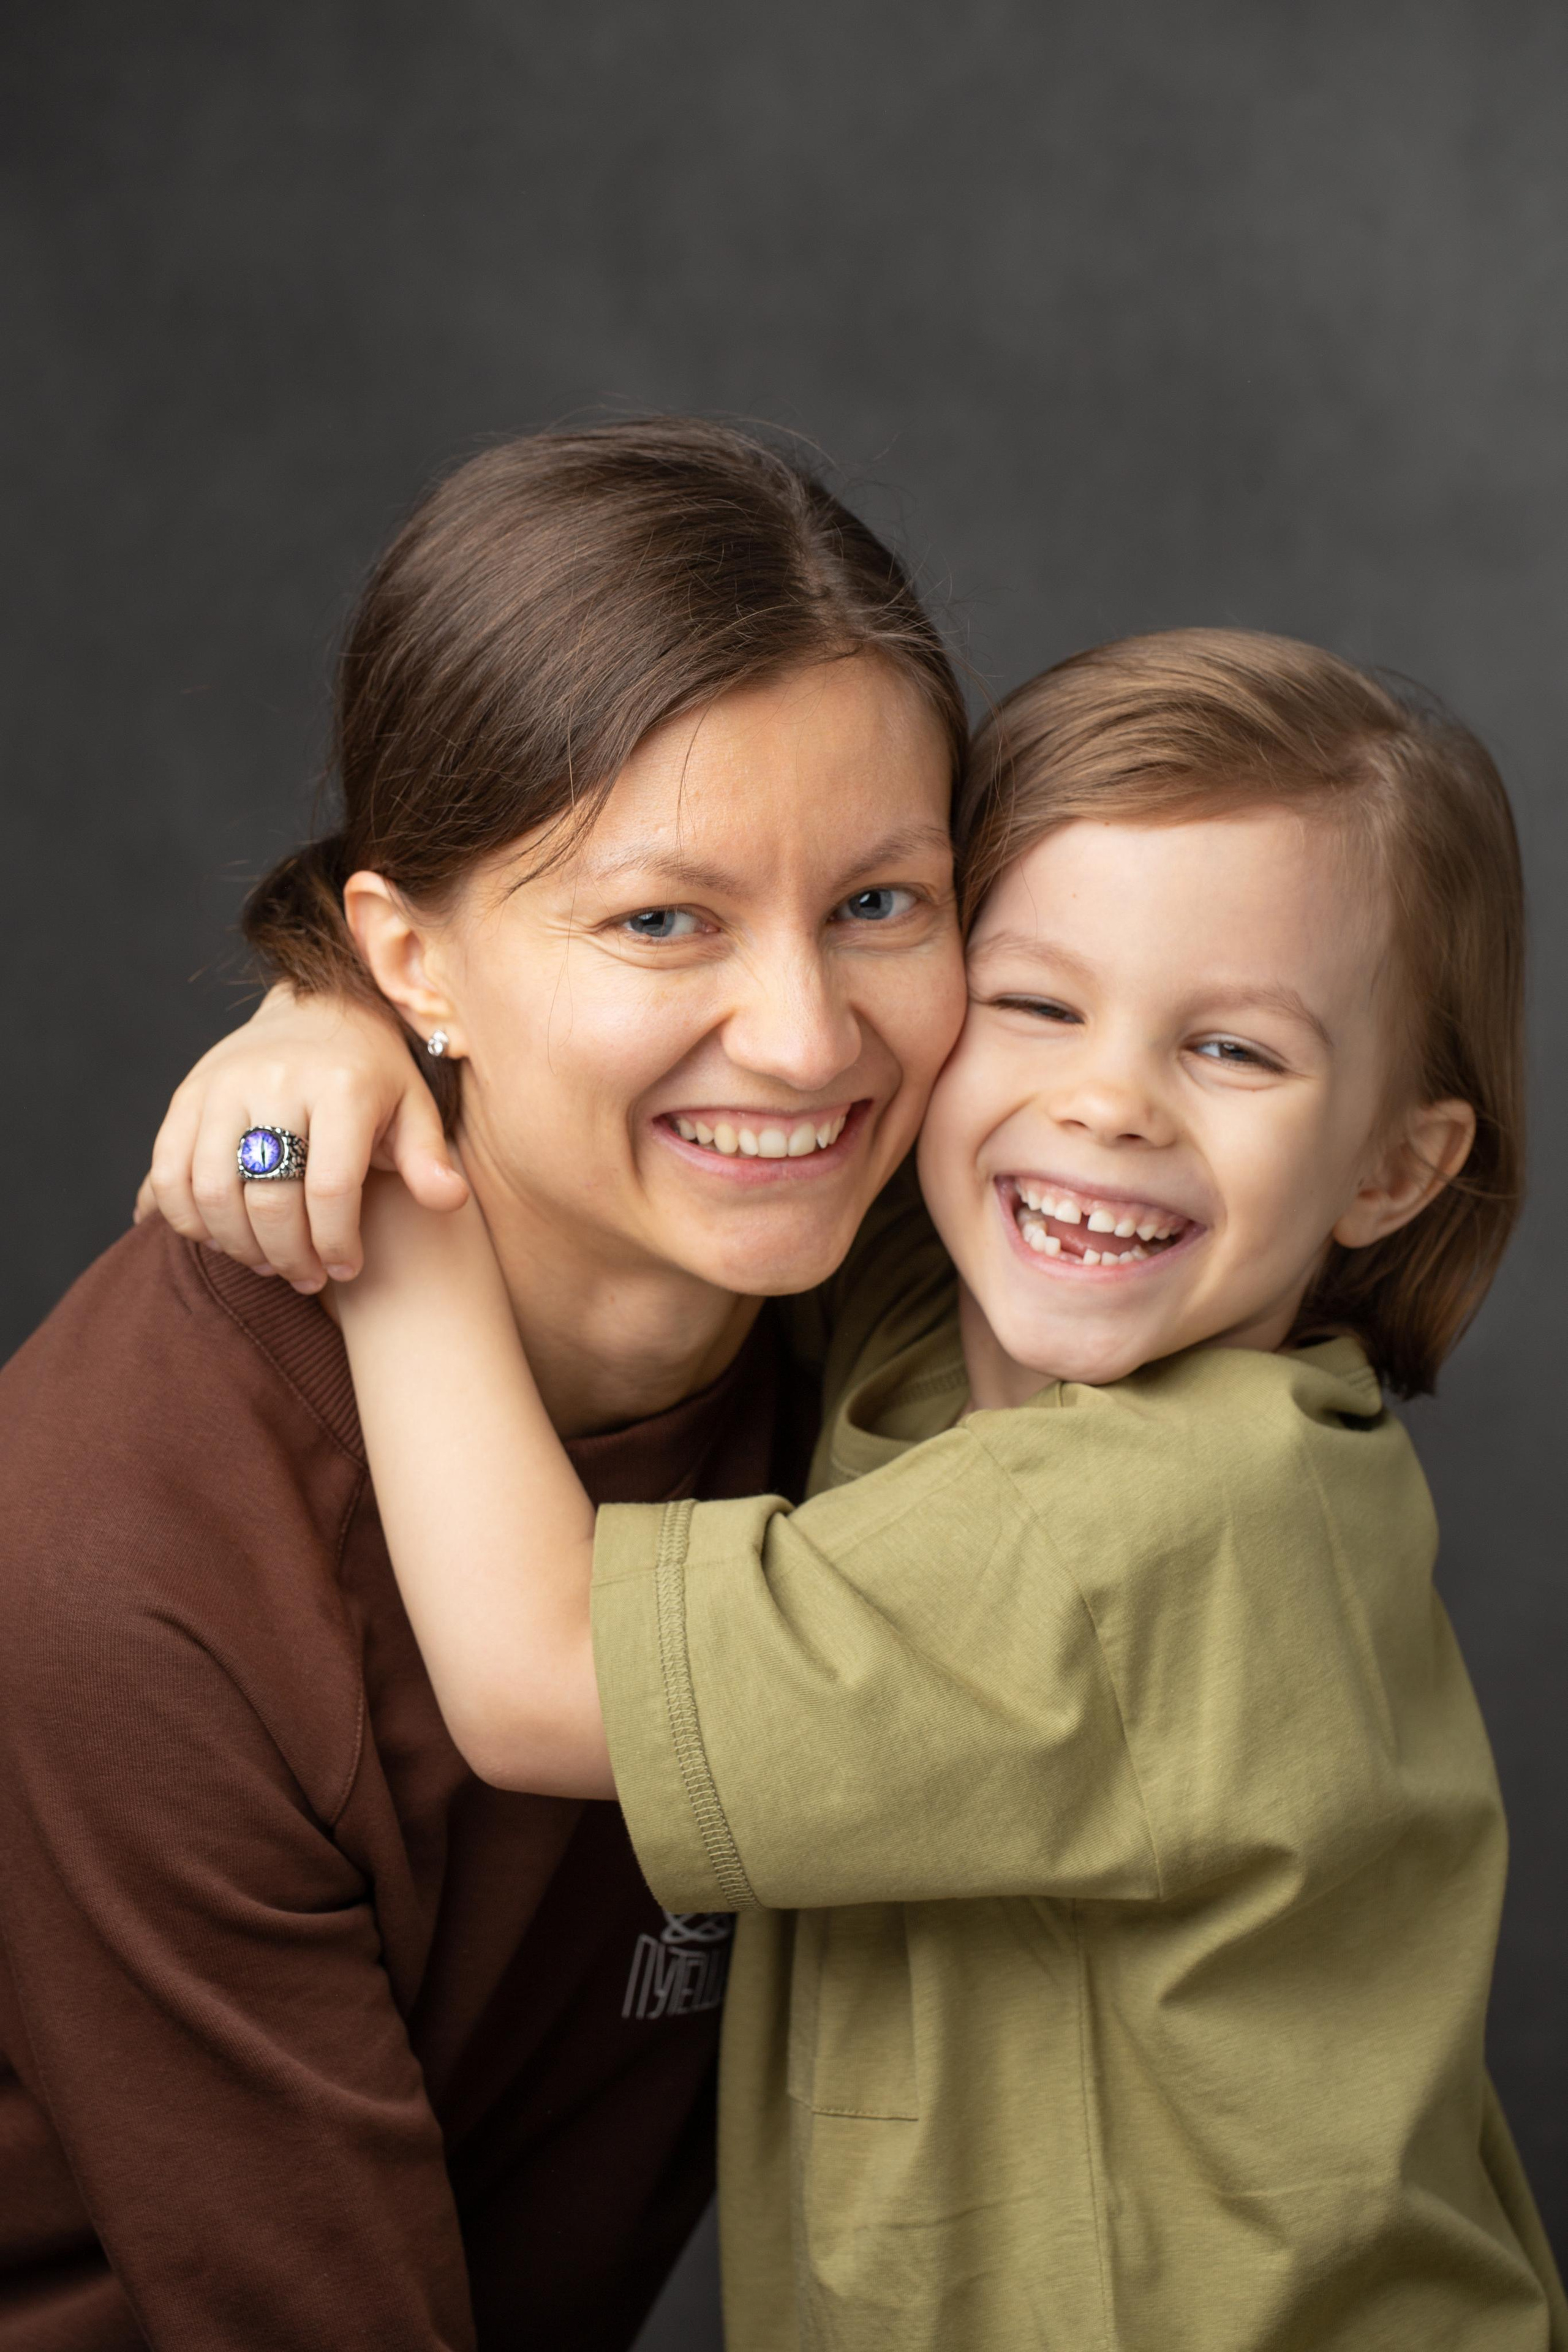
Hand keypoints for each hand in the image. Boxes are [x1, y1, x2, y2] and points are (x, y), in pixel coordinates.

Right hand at [135, 985, 468, 1290]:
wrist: (316, 1010)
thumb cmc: (373, 1076)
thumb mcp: (413, 1109)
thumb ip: (428, 1158)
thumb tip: (449, 1200)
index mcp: (340, 1085)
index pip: (330, 1189)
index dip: (335, 1243)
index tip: (346, 1269)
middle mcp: (274, 1080)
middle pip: (268, 1199)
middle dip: (289, 1254)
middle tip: (306, 1277)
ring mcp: (222, 1085)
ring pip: (212, 1193)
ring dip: (238, 1244)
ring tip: (268, 1260)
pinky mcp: (187, 1094)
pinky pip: (170, 1172)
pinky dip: (188, 1218)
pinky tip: (223, 1237)